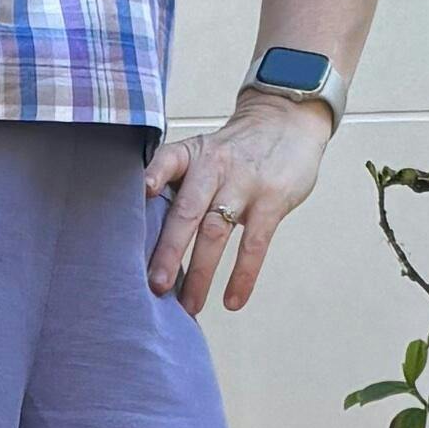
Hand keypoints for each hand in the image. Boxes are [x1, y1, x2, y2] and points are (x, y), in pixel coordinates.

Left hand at [142, 86, 336, 314]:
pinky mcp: (272, 200)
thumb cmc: (236, 149)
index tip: (141, 194)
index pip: (167, 161)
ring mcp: (244, 183)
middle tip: (155, 286)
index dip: (153, 176)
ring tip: (189, 306)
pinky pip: (255, 243)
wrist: (287, 121)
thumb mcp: (203, 151)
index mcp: (192, 154)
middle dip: (169, 250)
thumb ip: (178, 183)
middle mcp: (214, 167)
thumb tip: (145, 235)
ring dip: (201, 273)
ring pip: (216, 232)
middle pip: (187, 210)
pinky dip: (243, 275)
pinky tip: (232, 300)